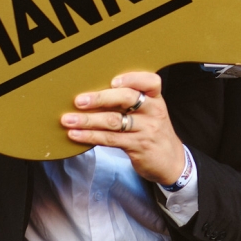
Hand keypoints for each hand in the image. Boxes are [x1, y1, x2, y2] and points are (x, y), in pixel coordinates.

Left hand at [62, 72, 186, 185]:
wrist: (172, 162)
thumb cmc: (154, 132)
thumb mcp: (151, 112)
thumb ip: (132, 101)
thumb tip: (94, 92)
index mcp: (156, 99)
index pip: (150, 81)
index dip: (132, 78)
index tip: (112, 81)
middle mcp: (153, 112)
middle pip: (127, 99)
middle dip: (100, 98)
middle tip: (79, 101)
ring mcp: (146, 130)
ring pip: (114, 121)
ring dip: (88, 120)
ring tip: (68, 120)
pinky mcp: (138, 147)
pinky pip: (110, 139)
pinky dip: (90, 136)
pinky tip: (76, 134)